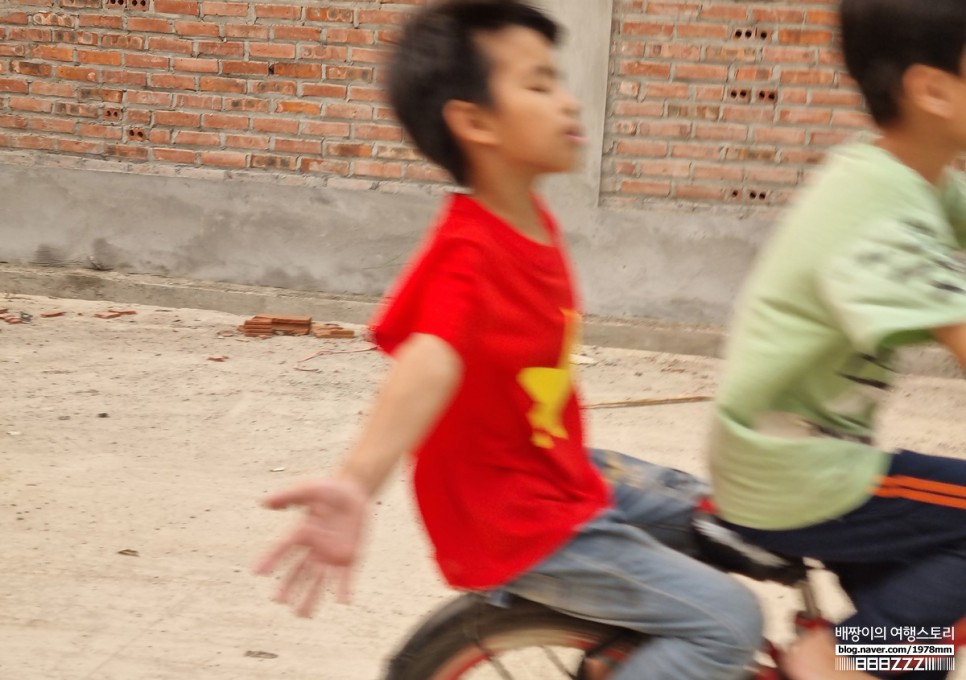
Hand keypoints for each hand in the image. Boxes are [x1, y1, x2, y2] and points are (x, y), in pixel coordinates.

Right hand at [255, 477, 368, 616]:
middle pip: (298, 571)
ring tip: (301, 615)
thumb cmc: (328, 490)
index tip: (257, 571)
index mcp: (301, 532)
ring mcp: (330, 555)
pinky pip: (345, 577)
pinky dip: (344, 589)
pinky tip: (343, 602)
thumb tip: (263, 502)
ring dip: (310, 597)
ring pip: (318, 580)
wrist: (354, 492)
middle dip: (288, 586)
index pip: (282, 548)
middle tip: (278, 600)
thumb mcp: (308, 489)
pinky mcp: (349, 557)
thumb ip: (288, 496)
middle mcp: (313, 548)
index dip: (270, 559)